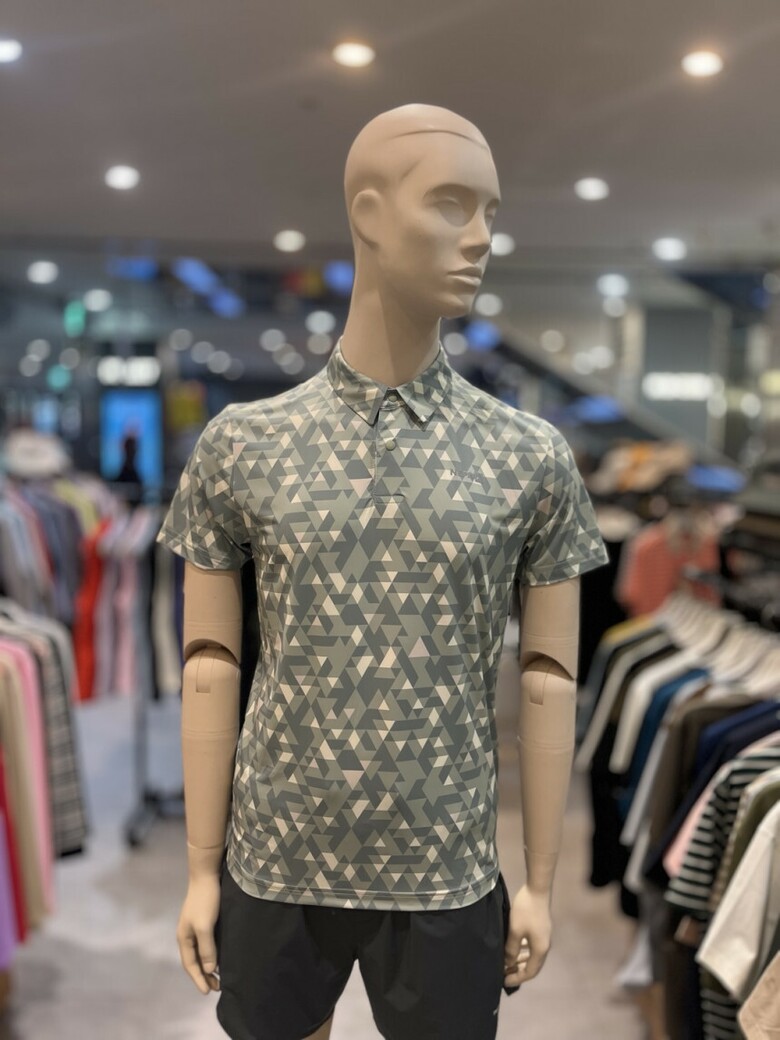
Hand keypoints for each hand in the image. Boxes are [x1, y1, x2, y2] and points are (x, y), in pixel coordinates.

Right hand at [177, 873, 221, 993]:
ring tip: (219, 977)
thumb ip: (207, 948)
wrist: (207, 874)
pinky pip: (206, 944)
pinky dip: (212, 954)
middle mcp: (187, 934)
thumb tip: (210, 969)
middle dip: (204, 975)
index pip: (190, 965)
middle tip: (217, 988)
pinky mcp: (204, 920)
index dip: (199, 979)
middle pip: (194, 960)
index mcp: (184, 938)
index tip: (208, 992)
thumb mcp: (205, 926)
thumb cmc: (205, 900)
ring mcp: (195, 927)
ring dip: (208, 966)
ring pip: (200, 952)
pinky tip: (220, 956)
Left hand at [503, 885, 551, 986]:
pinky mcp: (541, 929)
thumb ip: (511, 949)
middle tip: (503, 973)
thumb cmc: (526, 911)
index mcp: (540, 950)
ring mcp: (544, 937)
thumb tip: (507, 963)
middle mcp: (544, 946)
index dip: (517, 978)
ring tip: (506, 962)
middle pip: (532, 965)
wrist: (537, 889)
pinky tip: (514, 947)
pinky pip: (532, 946)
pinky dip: (523, 951)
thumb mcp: (515, 931)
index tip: (503, 981)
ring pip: (532, 955)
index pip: (529, 971)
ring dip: (520, 960)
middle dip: (518, 970)